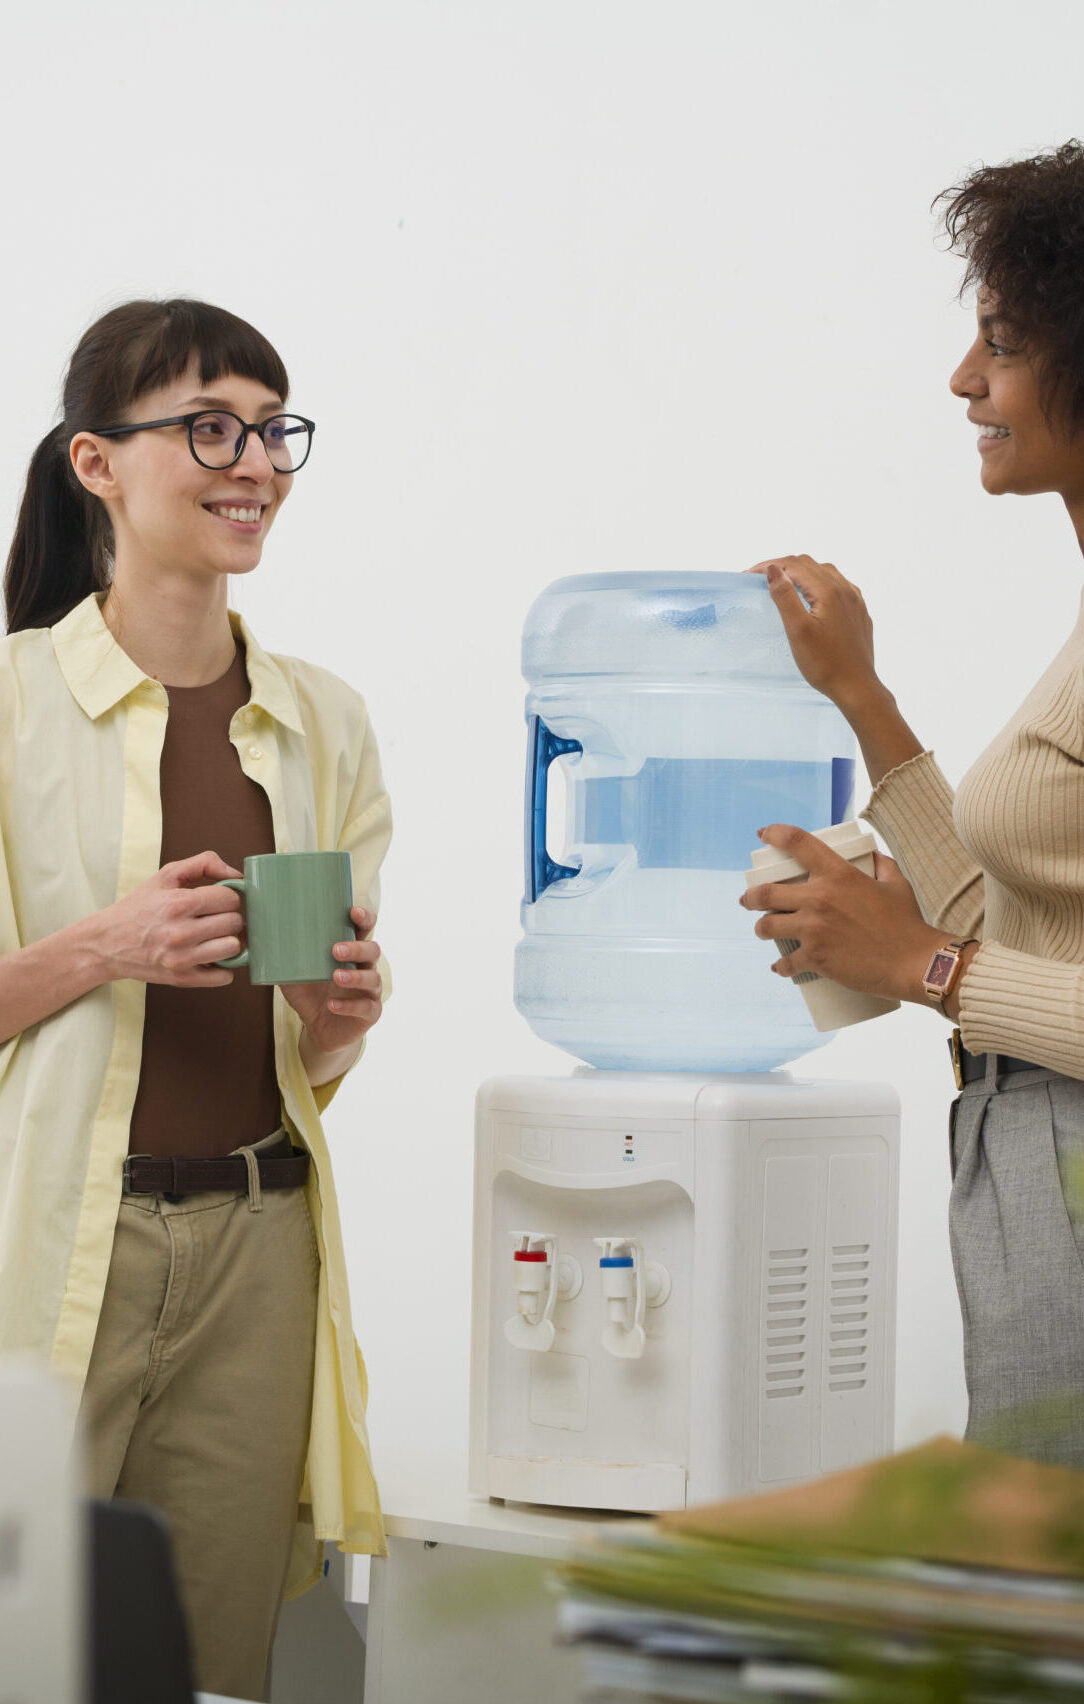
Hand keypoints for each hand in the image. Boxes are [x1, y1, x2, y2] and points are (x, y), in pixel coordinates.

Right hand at [90, 850, 244, 985]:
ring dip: (228, 941)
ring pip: (234, 948)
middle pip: (235, 922)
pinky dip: (222, 967)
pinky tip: (209, 955)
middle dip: (228, 917)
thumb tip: (237, 874)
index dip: (226, 896)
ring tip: (213, 936)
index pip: (230, 898)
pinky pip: (224, 976)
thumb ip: (203, 864)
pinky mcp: (182, 979)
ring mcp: (182, 959)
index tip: (216, 900)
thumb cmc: (138, 908)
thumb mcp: (165, 876)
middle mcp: (181, 932)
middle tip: (214, 917)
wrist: (106, 943)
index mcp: (178, 903)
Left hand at [280, 906, 383, 1054]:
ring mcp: (370, 991)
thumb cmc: (310, 995)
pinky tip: (332, 1005)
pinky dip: (349, 1005)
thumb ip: (282, 958)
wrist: (318, 1030)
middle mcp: (365, 968)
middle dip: (357, 948)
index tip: (353, 911)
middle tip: (336, 949)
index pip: (364, 928)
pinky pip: (366, 1007)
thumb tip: (257, 938)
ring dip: (355, 976)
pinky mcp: (370, 1013)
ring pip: (373, 978)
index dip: (364, 918)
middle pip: (373, 950)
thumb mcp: (293, 975)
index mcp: (350, 952)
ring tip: (335, 975)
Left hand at [740, 824, 944, 1002]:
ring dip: (761, 928)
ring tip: (762, 930)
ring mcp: (813, 930)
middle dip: (750, 897)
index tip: (764, 834)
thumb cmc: (907, 923)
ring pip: (767, 926)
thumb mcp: (896, 883)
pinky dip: (781, 966)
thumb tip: (871, 855)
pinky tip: (780, 967)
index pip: (797, 843)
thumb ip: (881, 865)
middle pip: (766, 893)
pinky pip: (786, 962)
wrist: (914, 962)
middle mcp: (819, 898)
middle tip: (747, 900)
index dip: (775, 834)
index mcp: (837, 874)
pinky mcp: (815, 958)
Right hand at [746, 554, 878, 710]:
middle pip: (810, 565)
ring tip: (785, 584)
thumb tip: (774, 569)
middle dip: (785, 566)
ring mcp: (855, 600)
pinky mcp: (859, 612)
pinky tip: (814, 597)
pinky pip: (838, 586)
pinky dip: (819, 583)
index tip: (749, 575)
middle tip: (762, 578)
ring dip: (803, 572)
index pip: (795, 565)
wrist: (856, 687)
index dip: (770, 565)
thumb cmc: (825, 663)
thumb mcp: (798, 630)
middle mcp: (846, 589)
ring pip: (826, 573)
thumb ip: (785, 596)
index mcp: (829, 590)